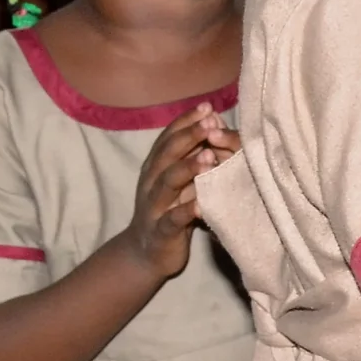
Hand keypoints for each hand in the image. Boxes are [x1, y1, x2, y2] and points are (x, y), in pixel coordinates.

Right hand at [119, 105, 237, 281]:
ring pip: (168, 183)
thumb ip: (192, 155)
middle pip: (167, 155)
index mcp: (156, 167)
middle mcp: (151, 182)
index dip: (185, 122)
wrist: (146, 253)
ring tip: (208, 156)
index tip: (207, 106)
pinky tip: (201, 205)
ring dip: (188, 168)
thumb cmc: (171, 208)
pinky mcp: (161, 231)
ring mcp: (154, 207)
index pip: (168, 138)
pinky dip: (186, 211)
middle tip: (210, 122)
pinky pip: (174, 219)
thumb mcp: (179, 180)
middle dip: (188, 136)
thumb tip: (214, 122)